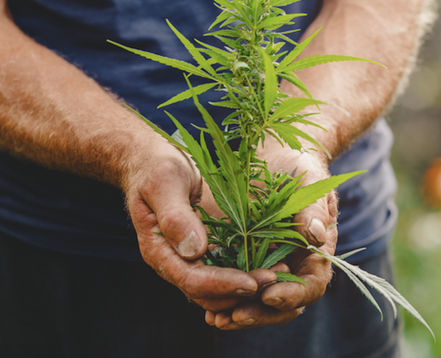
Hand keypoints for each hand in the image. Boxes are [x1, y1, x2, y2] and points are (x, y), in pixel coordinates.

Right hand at [123, 135, 267, 312]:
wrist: (152, 160)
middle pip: (207, 291)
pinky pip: (226, 266)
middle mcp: (173, 260)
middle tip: (275, 278)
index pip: (191, 280)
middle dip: (241, 290)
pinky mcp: (204, 245)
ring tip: (278, 273)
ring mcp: (188, 255)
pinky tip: (269, 260)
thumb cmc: (155, 167)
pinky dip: (246, 268)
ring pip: (219, 285)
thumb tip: (194, 249)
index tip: (251, 283)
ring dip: (247, 284)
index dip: (222, 285)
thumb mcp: (163, 183)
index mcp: (158, 250)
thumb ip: (174, 217)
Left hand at [205, 140, 337, 328]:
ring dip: (239, 309)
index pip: (310, 284)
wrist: (278, 154)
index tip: (270, 294)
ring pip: (257, 297)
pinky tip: (205, 301)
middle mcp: (293, 262)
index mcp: (315, 252)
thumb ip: (313, 209)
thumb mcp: (309, 183)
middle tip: (235, 315)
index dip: (293, 294)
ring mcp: (268, 260)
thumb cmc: (300, 167)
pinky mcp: (245, 253)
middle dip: (260, 311)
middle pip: (282, 302)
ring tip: (216, 317)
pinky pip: (236, 279)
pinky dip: (223, 292)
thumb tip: (315, 235)